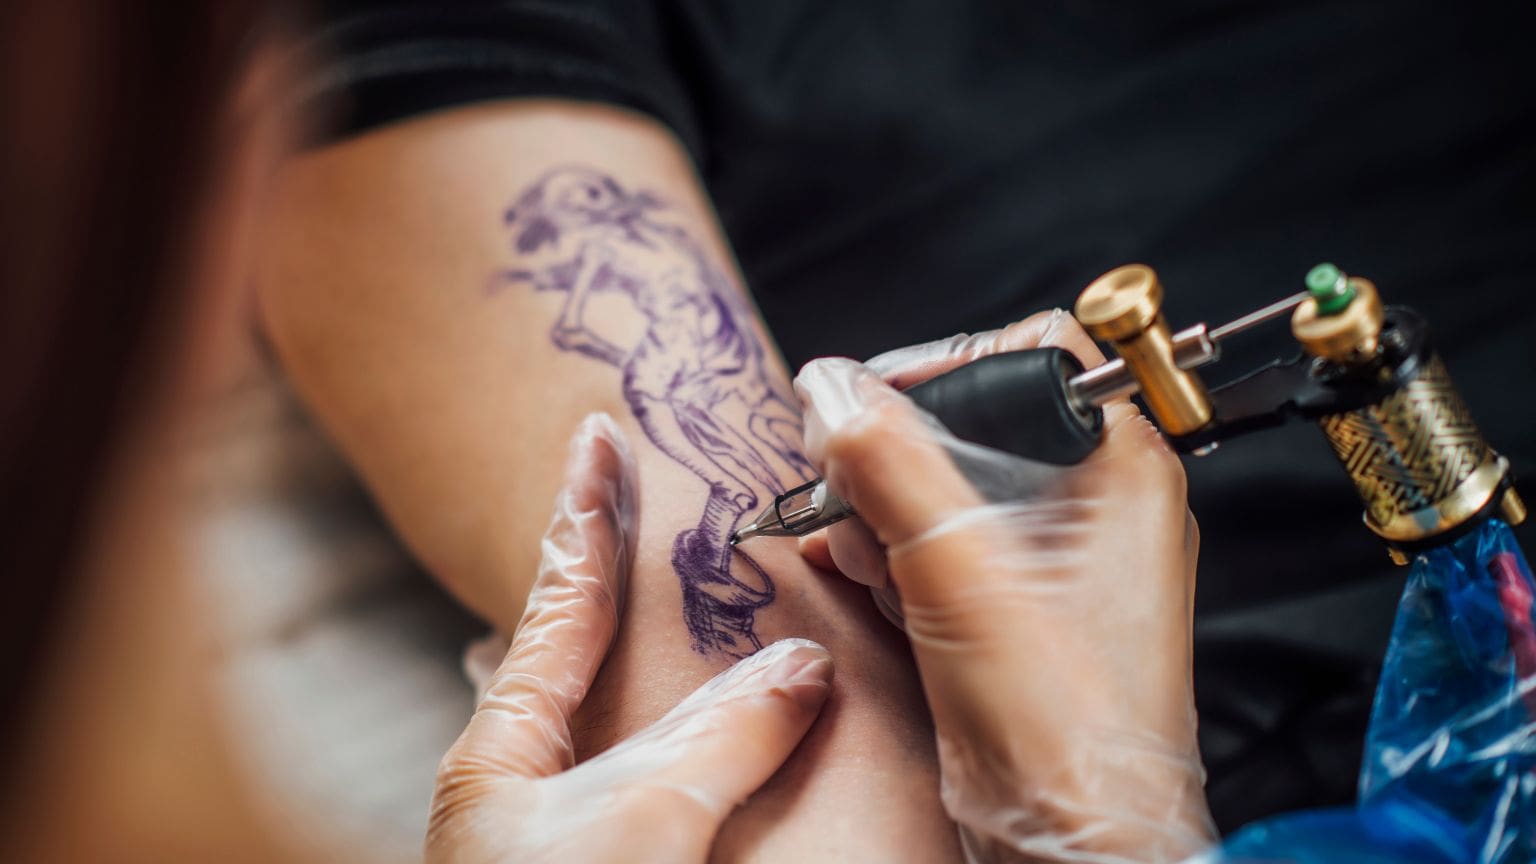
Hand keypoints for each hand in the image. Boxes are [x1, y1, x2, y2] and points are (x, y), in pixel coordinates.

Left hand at [427, 413, 833, 863]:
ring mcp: (572, 836)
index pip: (561, 599)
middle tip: (651, 509)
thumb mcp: (640, 816)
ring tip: (702, 621)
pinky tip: (717, 751)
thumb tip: (801, 666)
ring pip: (632, 731)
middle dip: (623, 581)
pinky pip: (669, 794)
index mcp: (503, 754)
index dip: (587, 512)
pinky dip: (703, 752)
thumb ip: (721, 736)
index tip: (597, 437)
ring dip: (674, 677)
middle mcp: (530, 791)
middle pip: (587, 655)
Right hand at [794, 310, 1213, 862]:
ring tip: (849, 539)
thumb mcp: (958, 568)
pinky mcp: (1016, 609)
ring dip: (881, 504)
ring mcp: (1055, 561)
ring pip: (950, 487)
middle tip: (841, 476)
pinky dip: (892, 550)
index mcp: (1120, 469)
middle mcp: (1095, 506)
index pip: (1031, 354)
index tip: (866, 400)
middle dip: (893, 451)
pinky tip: (858, 569)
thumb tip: (829, 387)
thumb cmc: (1066, 723)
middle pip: (975, 422)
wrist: (1072, 842)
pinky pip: (944, 547)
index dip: (941, 364)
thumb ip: (888, 464)